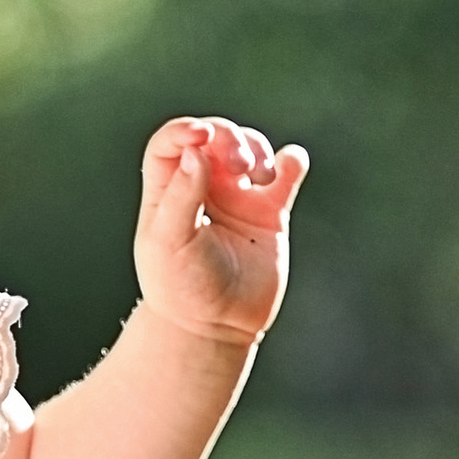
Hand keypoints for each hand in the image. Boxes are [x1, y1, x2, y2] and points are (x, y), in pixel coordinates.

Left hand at [132, 117, 306, 345]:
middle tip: (238, 164)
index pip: (171, 143)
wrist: (215, 327)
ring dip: (256, 148)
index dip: (184, 130)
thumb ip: (181, 196)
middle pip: (214, 137)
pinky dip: (291, 162)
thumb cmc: (181, 288)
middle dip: (228, 137)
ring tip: (259, 175)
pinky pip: (284, 176)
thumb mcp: (168, 243)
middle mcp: (202, 188)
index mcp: (167, 190)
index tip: (200, 136)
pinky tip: (290, 164)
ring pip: (249, 149)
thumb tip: (197, 152)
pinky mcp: (269, 213)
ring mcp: (237, 198)